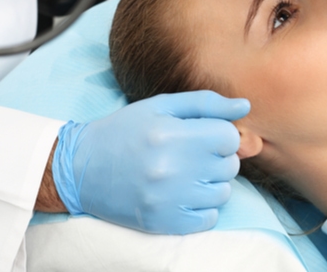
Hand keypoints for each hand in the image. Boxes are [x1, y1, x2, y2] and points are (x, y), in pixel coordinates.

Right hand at [52, 91, 249, 234]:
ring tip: (187, 174)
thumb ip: (206, 104)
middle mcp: (171, 168)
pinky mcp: (164, 222)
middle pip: (230, 165)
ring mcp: (168, 199)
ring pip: (223, 192)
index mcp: (171, 134)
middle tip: (192, 154)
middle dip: (217, 158)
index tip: (204, 136)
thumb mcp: (162, 106)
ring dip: (212, 183)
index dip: (221, 134)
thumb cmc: (125, 131)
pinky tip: (184, 194)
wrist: (81, 169)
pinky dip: (203, 207)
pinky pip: (209, 218)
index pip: (229, 137)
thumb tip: (245, 106)